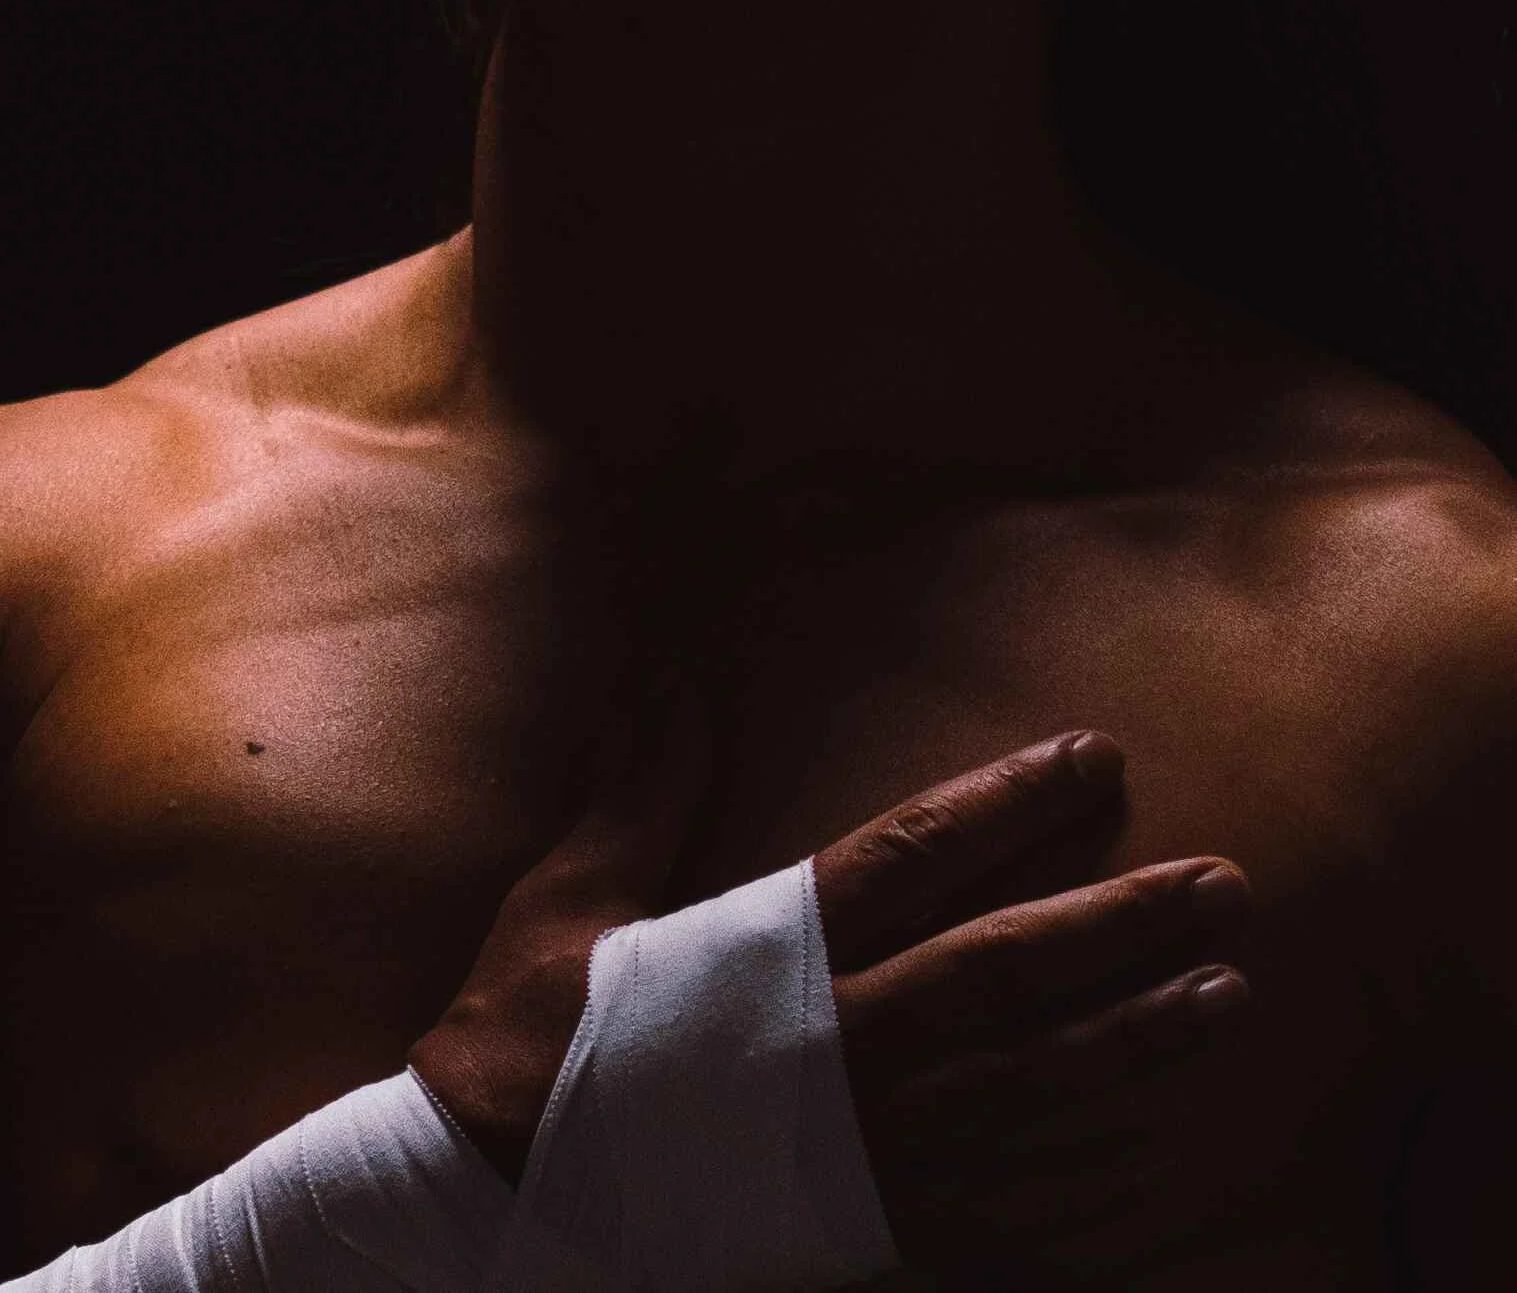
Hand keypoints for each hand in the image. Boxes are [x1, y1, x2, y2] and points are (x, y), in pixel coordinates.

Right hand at [410, 707, 1249, 1272]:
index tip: (1096, 758)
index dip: (1015, 802)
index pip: (918, 855)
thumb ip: (641, 787)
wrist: (483, 1209)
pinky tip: (1149, 1138)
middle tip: (1224, 883)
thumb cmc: (525, 1041)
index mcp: (775, 954)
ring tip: (1226, 993)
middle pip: (1011, 973)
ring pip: (1031, 1088)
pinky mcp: (861, 1226)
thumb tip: (667, 677)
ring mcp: (863, 1149)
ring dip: (1137, 1037)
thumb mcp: (571, 896)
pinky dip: (1082, 1167)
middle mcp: (842, 1047)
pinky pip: (998, 1199)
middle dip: (1125, 923)